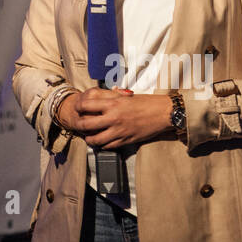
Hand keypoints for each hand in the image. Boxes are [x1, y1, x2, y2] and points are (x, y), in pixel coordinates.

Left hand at [58, 88, 173, 148]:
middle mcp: (113, 117)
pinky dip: (102, 144)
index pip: (86, 105)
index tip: (77, 108)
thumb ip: (110, 97)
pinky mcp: (126, 140)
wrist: (163, 113)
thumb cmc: (146, 102)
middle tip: (79, 124)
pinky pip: (108, 146)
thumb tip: (96, 97)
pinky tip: (102, 141)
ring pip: (95, 139)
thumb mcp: (125, 96)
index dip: (78, 107)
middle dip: (79, 125)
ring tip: (89, 136)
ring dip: (89, 139)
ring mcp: (119, 131)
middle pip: (86, 124)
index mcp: (113, 103)